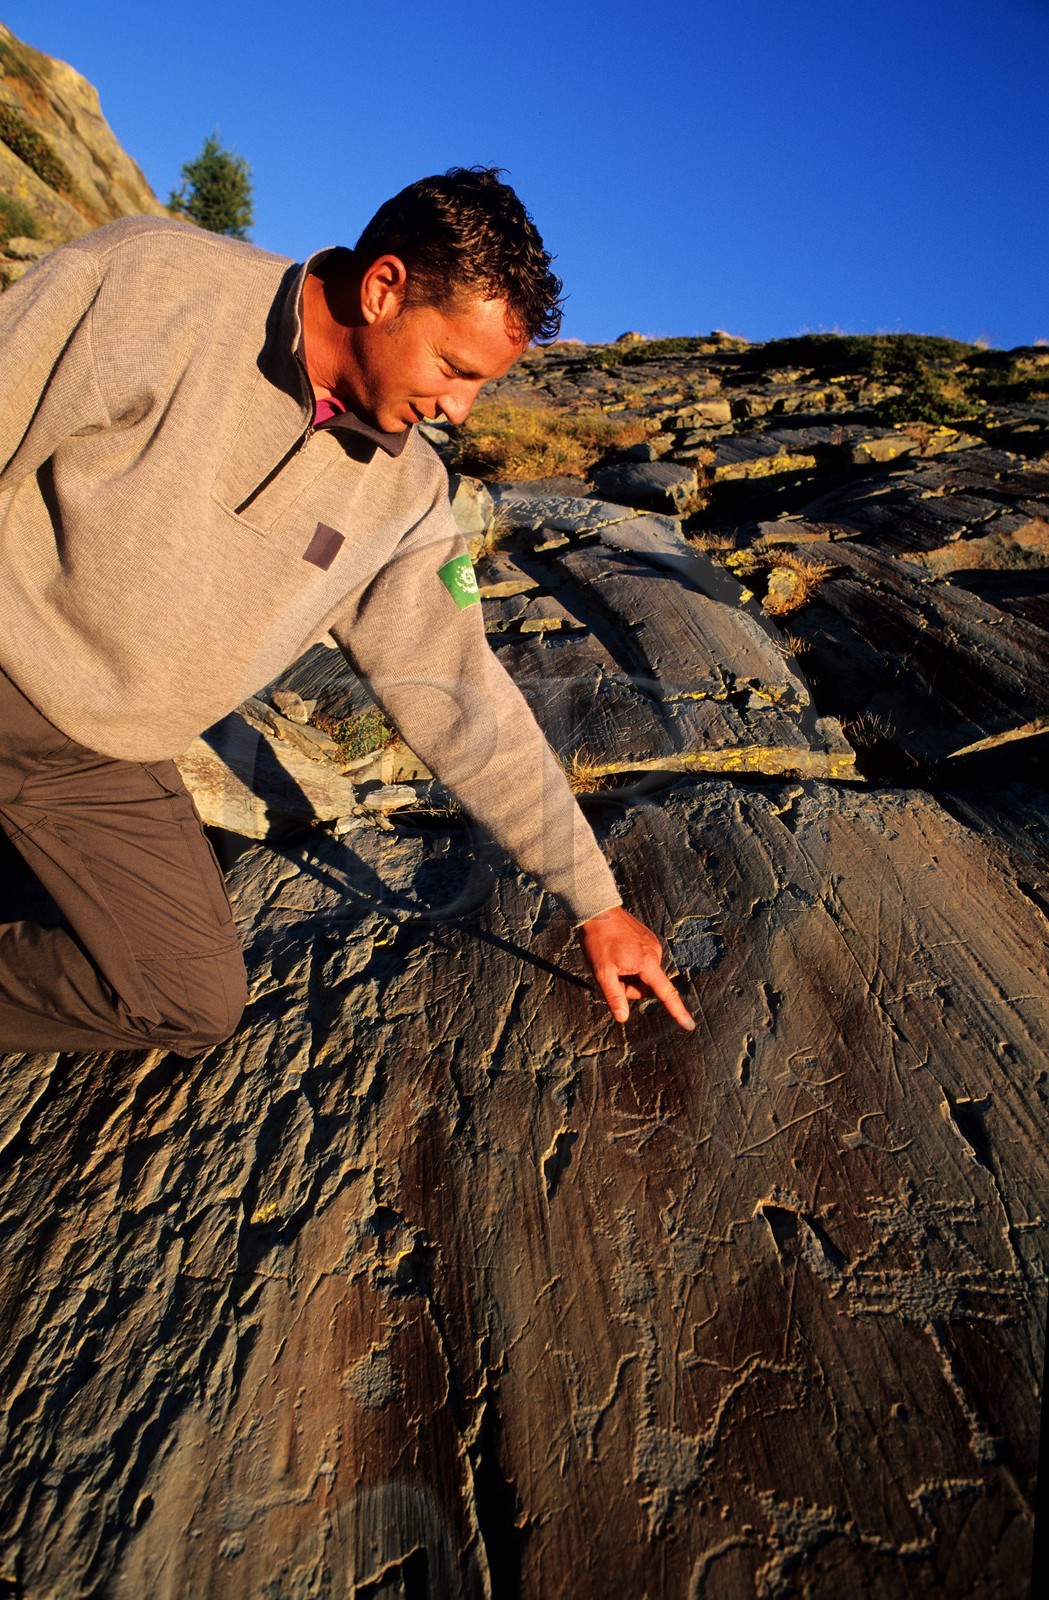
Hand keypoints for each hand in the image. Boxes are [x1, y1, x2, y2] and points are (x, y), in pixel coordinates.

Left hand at [576, 906, 694, 1029]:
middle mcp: (655, 953)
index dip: (677, 1011)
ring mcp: (653, 944)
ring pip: (645, 974)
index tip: (690, 1025)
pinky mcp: (648, 938)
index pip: (666, 993)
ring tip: (613, 961)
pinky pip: (643, 961)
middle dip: (631, 987)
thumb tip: (623, 1018)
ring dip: (630, 974)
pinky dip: (631, 963)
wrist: (598, 911)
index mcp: (647, 962)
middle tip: (612, 974)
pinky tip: (617, 953)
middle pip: (648, 986)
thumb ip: (614, 997)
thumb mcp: (602, 973)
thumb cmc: (598, 941)